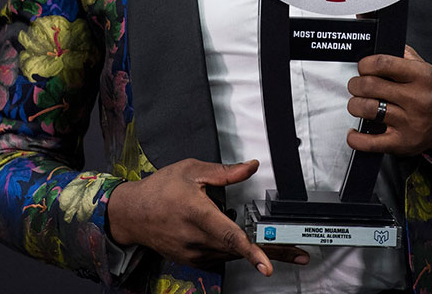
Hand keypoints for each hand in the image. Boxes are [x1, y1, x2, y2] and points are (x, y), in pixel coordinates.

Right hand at [106, 158, 309, 274]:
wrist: (131, 214)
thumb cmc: (159, 189)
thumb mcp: (191, 170)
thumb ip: (224, 172)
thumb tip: (251, 166)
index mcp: (197, 213)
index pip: (229, 235)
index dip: (251, 251)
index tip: (267, 265)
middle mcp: (196, 238)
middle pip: (239, 248)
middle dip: (272, 252)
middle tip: (300, 253)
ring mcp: (194, 252)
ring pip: (232, 253)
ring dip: (255, 251)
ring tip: (285, 250)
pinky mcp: (193, 259)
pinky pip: (220, 256)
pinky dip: (235, 250)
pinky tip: (246, 245)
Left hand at [346, 45, 431, 156]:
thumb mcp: (424, 67)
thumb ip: (403, 54)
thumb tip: (379, 46)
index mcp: (421, 76)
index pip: (382, 63)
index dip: (365, 64)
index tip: (363, 67)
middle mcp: (416, 99)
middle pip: (369, 86)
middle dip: (356, 84)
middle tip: (358, 86)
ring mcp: (409, 122)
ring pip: (366, 109)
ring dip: (354, 105)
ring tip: (359, 103)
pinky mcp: (401, 143)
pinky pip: (369, 142)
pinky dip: (355, 138)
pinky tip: (355, 131)